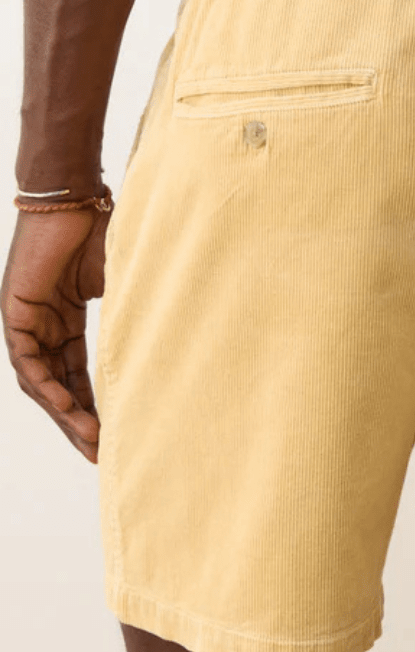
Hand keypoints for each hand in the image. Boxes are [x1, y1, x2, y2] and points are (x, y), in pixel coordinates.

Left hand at [1, 206, 108, 462]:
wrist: (78, 197)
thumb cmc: (104, 232)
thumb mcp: (121, 287)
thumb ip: (128, 317)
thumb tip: (162, 346)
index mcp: (64, 319)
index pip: (75, 374)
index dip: (92, 406)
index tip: (113, 435)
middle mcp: (42, 325)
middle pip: (56, 386)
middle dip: (78, 423)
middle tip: (100, 454)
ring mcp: (26, 320)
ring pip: (40, 381)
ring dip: (64, 414)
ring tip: (90, 441)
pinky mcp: (15, 312)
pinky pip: (27, 361)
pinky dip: (47, 386)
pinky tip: (67, 408)